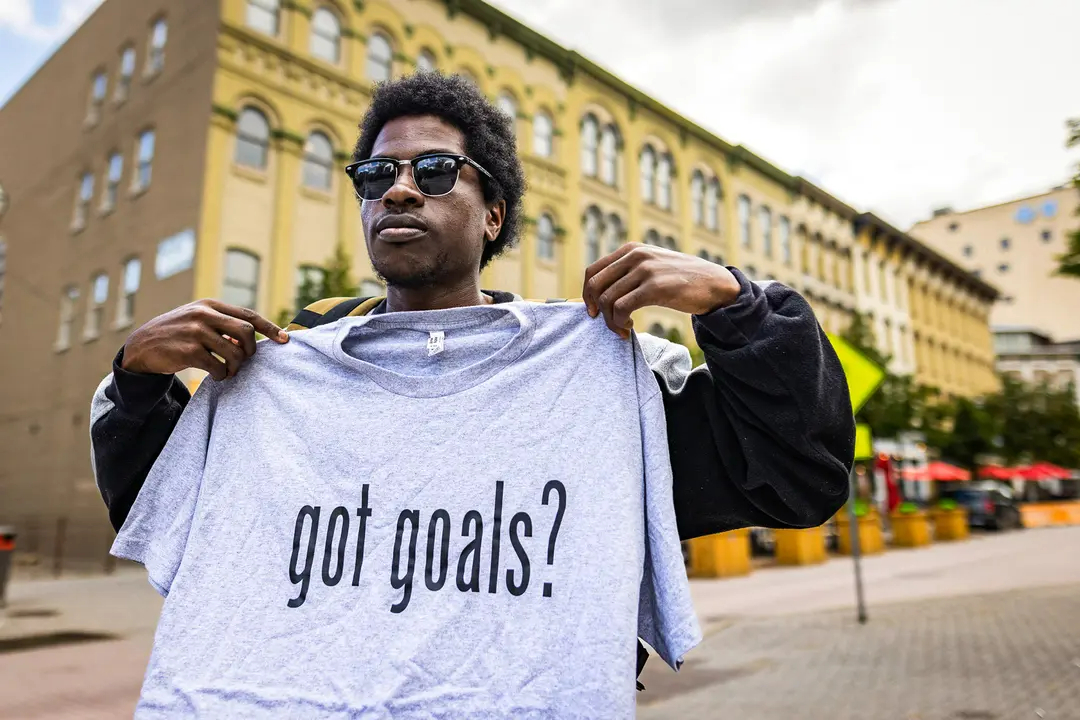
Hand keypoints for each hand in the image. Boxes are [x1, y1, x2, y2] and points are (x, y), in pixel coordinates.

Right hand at [121, 299, 288, 380]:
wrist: (142, 346)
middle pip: (246, 332)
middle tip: (244, 360)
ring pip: (234, 352)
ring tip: (228, 371)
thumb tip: (252, 337)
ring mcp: (195, 331)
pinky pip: (218, 367)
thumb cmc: (178, 334)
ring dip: (236, 367)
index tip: (285, 339)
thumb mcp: (198, 319)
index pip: (248, 314)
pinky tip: (216, 375)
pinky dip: (221, 375)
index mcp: (210, 304)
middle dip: (251, 350)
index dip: (270, 328)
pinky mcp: (187, 351)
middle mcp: (203, 314)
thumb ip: (223, 323)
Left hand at [582, 243, 740, 338]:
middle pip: (596, 286)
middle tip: (606, 323)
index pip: (593, 271)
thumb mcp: (652, 266)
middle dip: (595, 308)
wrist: (714, 284)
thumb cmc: (681, 280)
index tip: (594, 311)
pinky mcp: (655, 287)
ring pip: (608, 300)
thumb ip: (628, 271)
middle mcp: (635, 256)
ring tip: (622, 329)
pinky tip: (629, 328)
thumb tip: (601, 292)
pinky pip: (622, 308)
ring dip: (610, 321)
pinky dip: (620, 323)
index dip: (587, 294)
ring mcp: (645, 270)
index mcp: (631, 250)